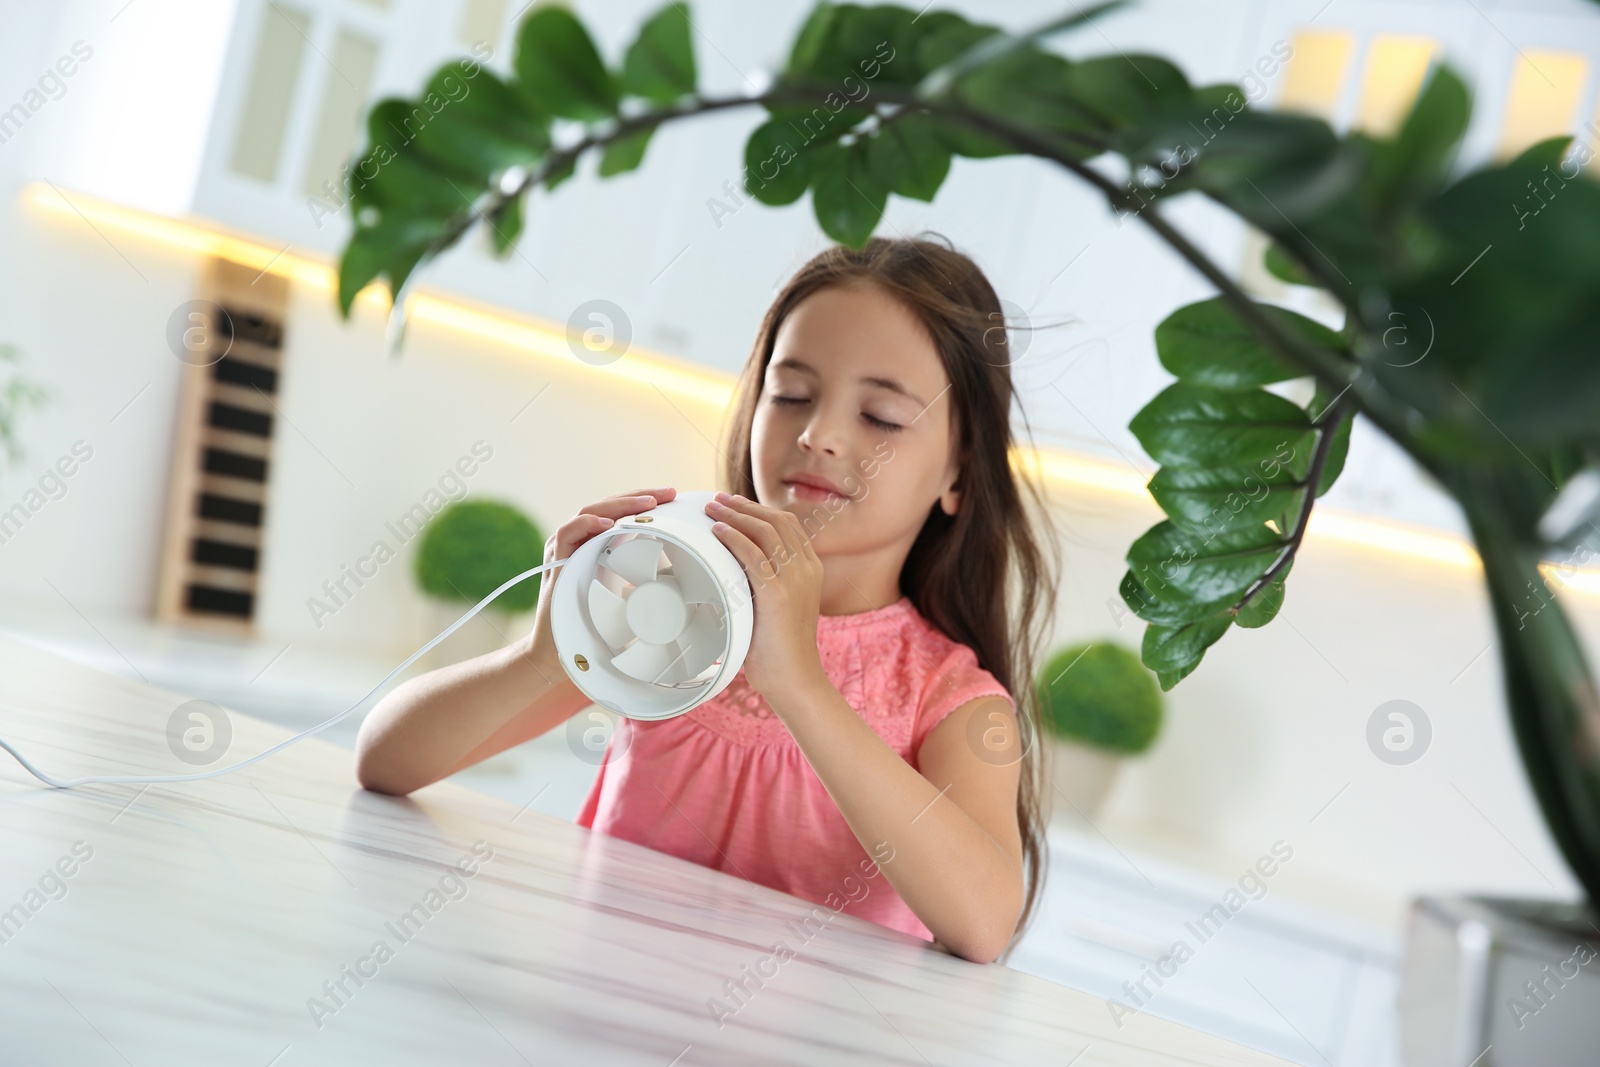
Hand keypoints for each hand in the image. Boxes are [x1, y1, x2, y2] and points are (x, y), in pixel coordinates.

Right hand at [528, 487, 675, 673]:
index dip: (645, 503)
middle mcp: (579, 540)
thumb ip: (641, 577)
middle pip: (609, 506)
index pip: (621, 513)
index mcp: (596, 544)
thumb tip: (678, 573)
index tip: (673, 498)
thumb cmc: (594, 625)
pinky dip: (588, 524)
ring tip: (649, 504)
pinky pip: (568, 532)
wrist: (562, 651)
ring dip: (620, 505)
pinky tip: (609, 522)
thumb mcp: (627, 596)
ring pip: (591, 511)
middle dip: (640, 497)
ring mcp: (565, 547)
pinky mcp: (556, 560)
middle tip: (669, 493)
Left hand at [706, 491, 826, 698]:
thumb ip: (766, 583)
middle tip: (717, 499)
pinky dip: (732, 537)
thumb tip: (734, 568)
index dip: (759, 509)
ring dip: (734, 515)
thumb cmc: (780, 649)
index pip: (787, 524)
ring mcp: (794, 579)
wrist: (794, 678)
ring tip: (711, 508)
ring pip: (764, 531)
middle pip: (776, 520)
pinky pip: (752, 553)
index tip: (733, 503)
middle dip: (744, 506)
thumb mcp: (779, 606)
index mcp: (811, 569)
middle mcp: (807, 568)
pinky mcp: (777, 592)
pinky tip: (716, 531)